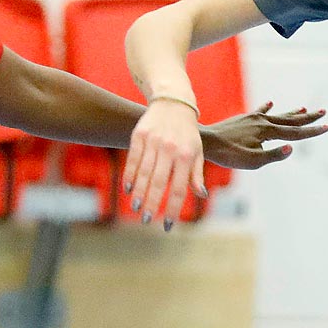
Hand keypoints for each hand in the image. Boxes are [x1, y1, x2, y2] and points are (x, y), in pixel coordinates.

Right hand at [124, 98, 203, 226]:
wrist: (174, 102)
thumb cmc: (188, 133)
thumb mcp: (197, 151)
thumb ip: (197, 174)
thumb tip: (200, 194)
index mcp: (186, 156)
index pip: (179, 188)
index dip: (172, 208)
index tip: (166, 225)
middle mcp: (169, 149)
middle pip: (159, 182)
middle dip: (151, 203)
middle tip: (145, 220)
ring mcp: (153, 142)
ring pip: (144, 172)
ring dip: (138, 192)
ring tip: (135, 207)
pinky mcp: (139, 135)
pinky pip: (133, 159)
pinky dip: (129, 175)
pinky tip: (127, 189)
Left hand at [202, 102, 327, 170]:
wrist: (206, 141)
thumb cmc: (228, 155)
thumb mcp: (252, 161)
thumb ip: (273, 155)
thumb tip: (292, 149)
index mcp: (267, 132)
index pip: (295, 133)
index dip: (312, 131)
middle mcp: (263, 121)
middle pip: (290, 120)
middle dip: (308, 118)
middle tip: (323, 112)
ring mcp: (253, 118)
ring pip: (278, 115)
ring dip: (292, 113)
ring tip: (304, 108)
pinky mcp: (244, 118)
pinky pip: (260, 111)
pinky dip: (267, 108)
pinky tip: (271, 103)